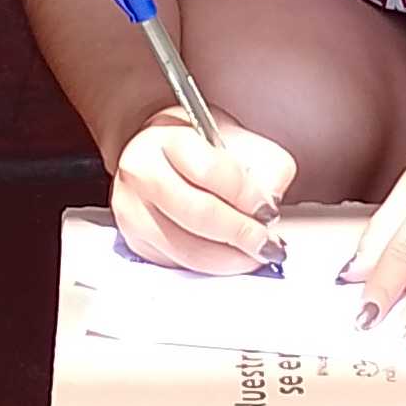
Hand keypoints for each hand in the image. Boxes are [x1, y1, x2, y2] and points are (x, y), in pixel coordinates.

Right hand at [110, 111, 297, 272]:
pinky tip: (230, 257)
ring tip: (255, 254)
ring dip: (230, 259)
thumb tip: (272, 200)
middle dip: (242, 234)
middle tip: (268, 242)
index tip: (269, 210)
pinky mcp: (136, 242)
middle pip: (198, 215)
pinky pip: (179, 265)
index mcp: (165, 138)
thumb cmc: (195, 145)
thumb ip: (264, 162)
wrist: (155, 152)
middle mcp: (141, 174)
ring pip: (188, 250)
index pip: (209, 172)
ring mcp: (133, 211)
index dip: (246, 197)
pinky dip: (212, 268)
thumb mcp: (236, 137)